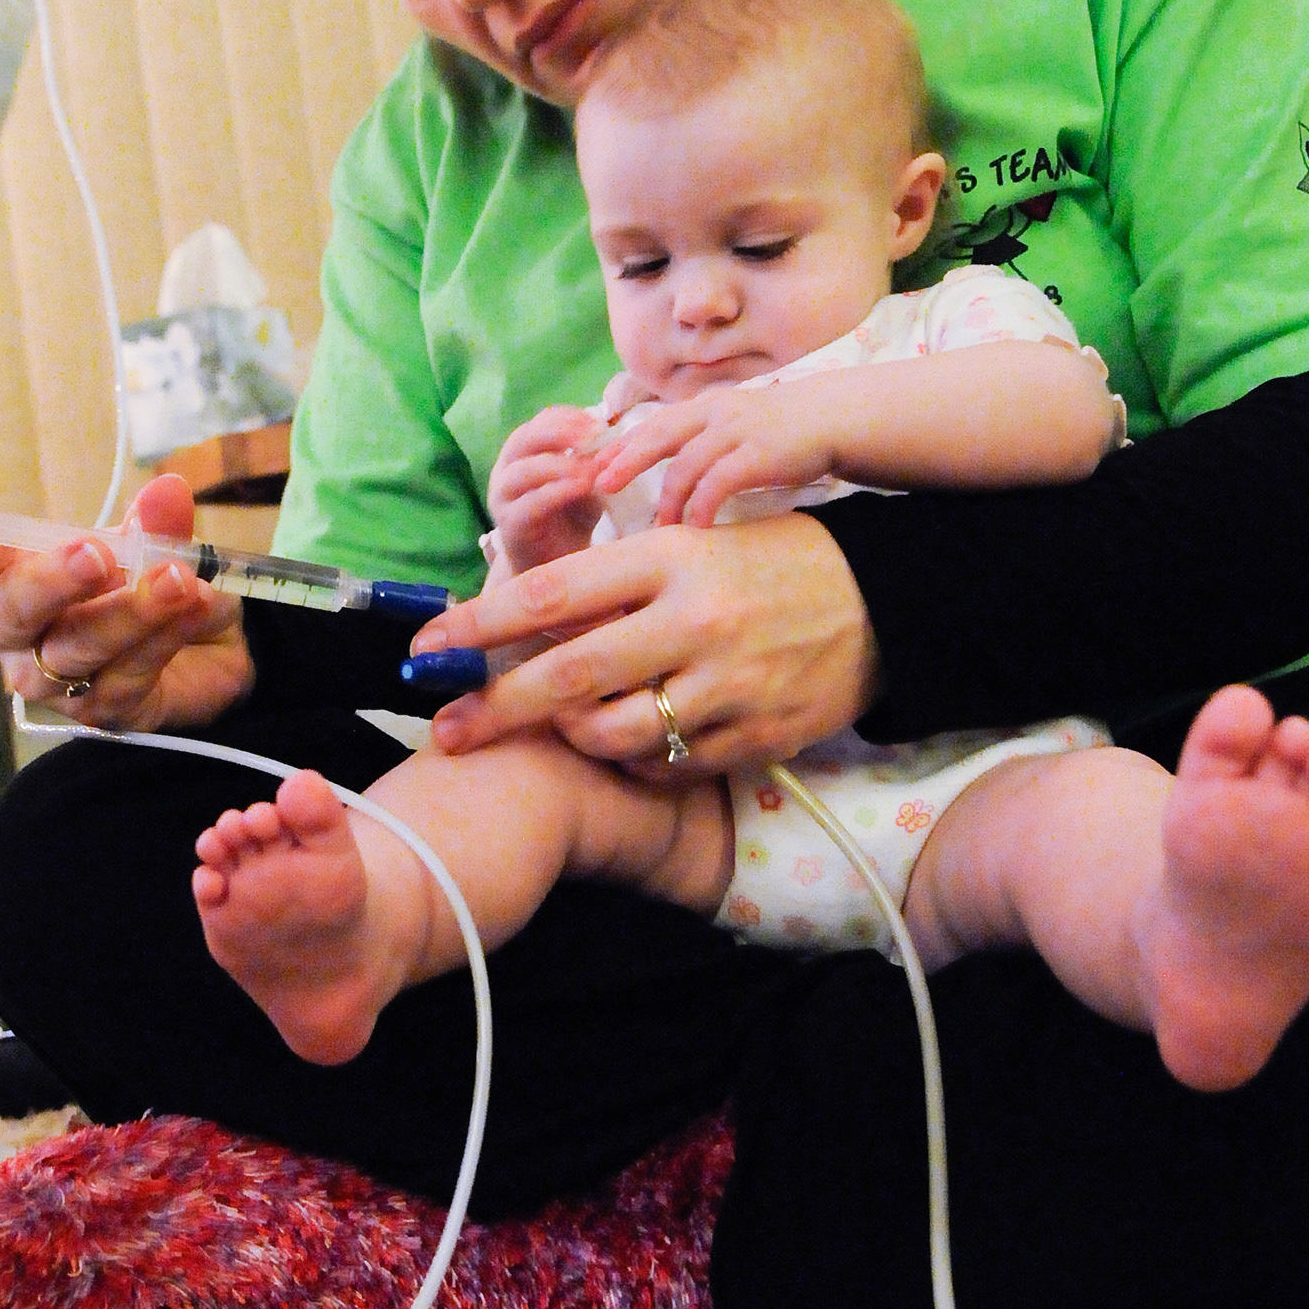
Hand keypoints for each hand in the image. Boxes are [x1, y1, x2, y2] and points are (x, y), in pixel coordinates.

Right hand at [0, 472, 253, 733]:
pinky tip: (194, 608)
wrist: (205, 647)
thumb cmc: (148, 585)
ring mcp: (54, 680)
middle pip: (13, 614)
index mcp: (12, 575)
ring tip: (176, 580)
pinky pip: (128, 676)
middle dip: (52, 582)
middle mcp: (19, 634)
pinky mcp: (101, 713)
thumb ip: (154, 523)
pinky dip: (163, 637)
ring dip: (129, 612)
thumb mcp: (156, 544)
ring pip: (76, 650)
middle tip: (95, 554)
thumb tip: (167, 493)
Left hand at [408, 512, 876, 776]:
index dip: (477, 627)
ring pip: (613, 732)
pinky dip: (635, 757)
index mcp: (670, 558)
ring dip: (574, 735)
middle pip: (568, 676)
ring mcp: (728, 684)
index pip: (551, 595)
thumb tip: (514, 617)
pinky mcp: (756, 735)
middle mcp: (694, 620)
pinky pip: (666, 764)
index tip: (427, 652)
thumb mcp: (690, 544)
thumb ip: (612, 580)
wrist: (881, 602)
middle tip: (446, 730)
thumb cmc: (767, 563)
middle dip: (494, 708)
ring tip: (566, 724)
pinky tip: (631, 739)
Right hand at [486, 405, 609, 570]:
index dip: (568, 417)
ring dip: (559, 465)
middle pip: (525, 438)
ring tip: (589, 468)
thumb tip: (621, 439)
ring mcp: (503, 497)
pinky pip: (530, 503)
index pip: (540, 422)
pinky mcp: (509, 524)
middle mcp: (507, 469)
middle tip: (593, 436)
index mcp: (524, 451)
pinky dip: (556, 492)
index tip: (599, 422)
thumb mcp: (588, 482)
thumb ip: (597, 461)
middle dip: (560, 433)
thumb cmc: (570, 517)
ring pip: (523, 470)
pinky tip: (582, 488)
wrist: (555, 566)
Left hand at [593, 377, 845, 527]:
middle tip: (601, 488)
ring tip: (658, 529)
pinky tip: (697, 530)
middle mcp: (716, 413)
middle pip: (657, 435)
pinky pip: (719, 482)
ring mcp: (737, 431)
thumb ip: (706, 445)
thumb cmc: (786, 432)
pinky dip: (703, 506)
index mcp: (706, 408)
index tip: (597, 468)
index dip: (622, 446)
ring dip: (668, 499)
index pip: (652, 424)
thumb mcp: (738, 428)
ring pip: (685, 464)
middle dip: (626, 461)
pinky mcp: (759, 453)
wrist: (838, 420)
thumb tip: (674, 479)